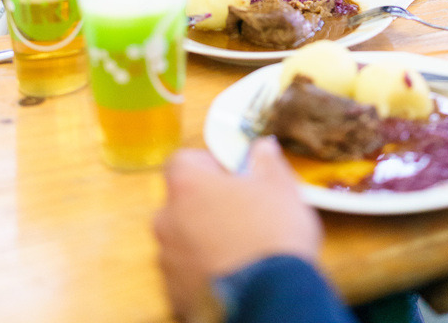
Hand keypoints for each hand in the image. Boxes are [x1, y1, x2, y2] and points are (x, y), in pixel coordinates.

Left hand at [153, 139, 321, 319]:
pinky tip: (233, 272)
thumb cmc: (272, 235)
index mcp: (187, 185)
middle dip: (207, 203)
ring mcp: (168, 260)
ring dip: (204, 237)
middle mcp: (167, 219)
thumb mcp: (280, 186)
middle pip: (182, 200)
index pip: (184, 160)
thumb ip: (266, 160)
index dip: (209, 165)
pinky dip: (204, 270)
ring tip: (240, 246)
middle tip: (241, 211)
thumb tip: (262, 148)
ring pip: (184, 238)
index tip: (232, 175)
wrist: (271, 299)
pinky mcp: (175, 294)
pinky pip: (187, 273)